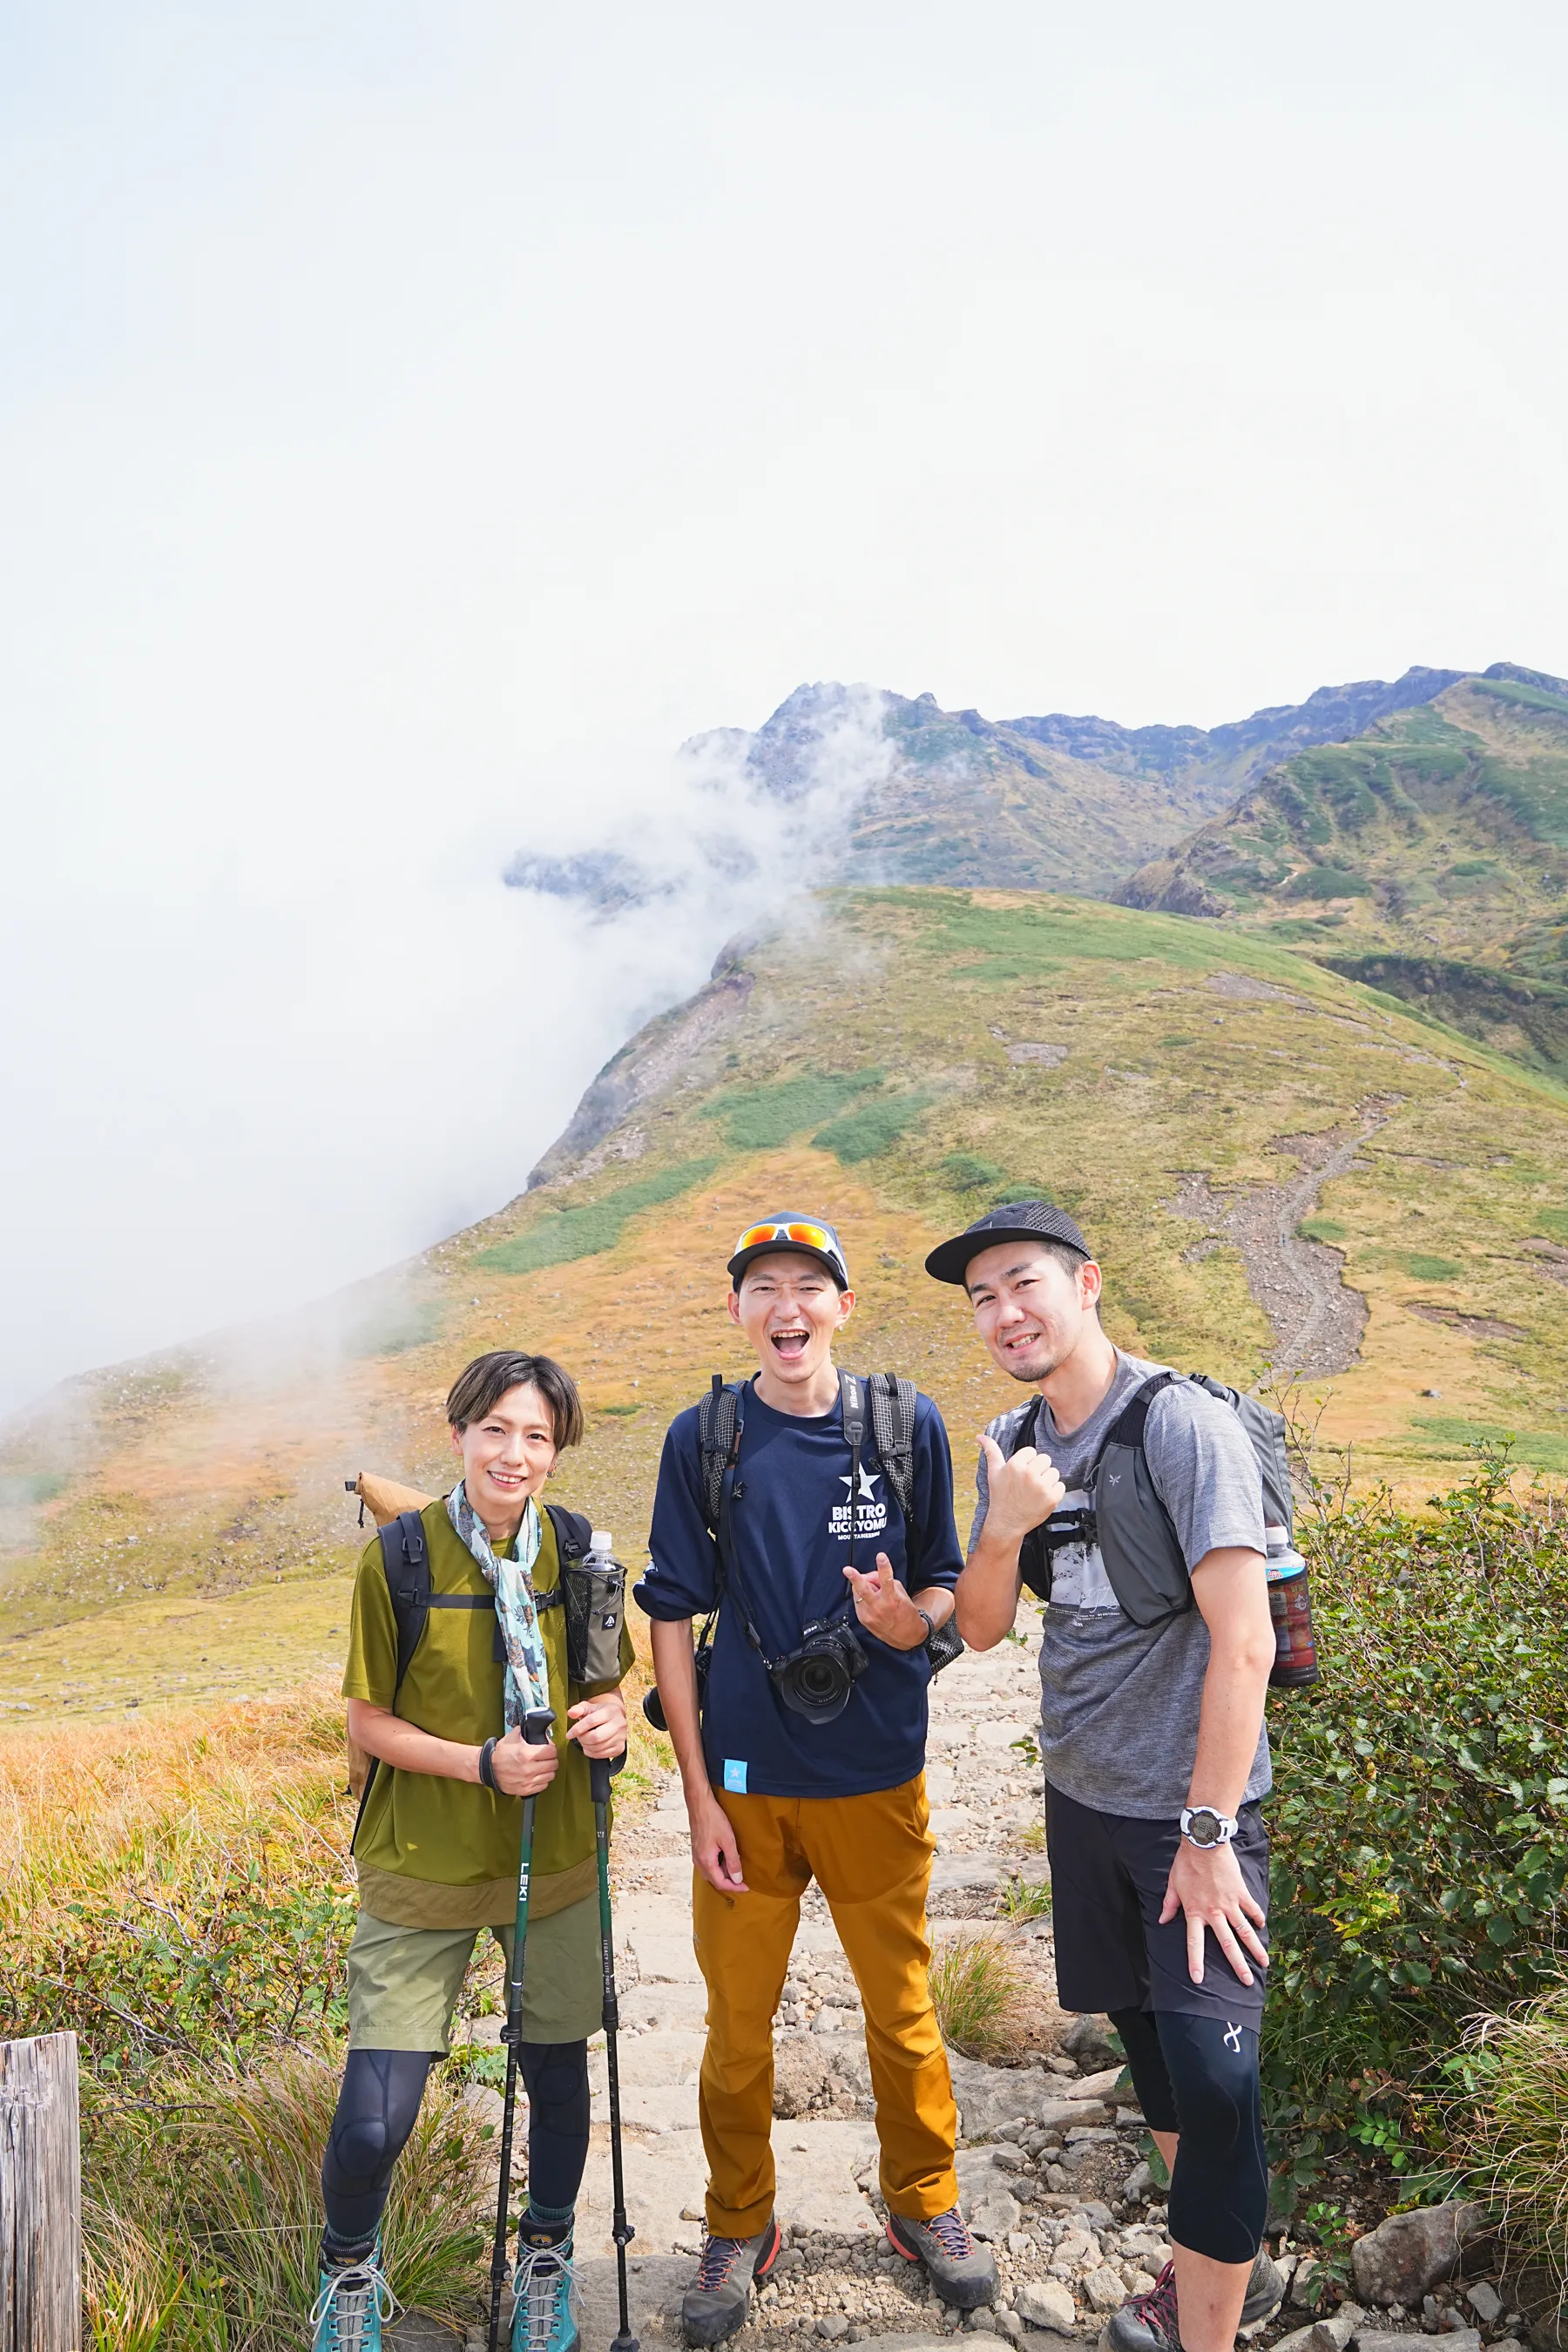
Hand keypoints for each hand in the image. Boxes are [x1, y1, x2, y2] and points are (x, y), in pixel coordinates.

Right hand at [489, 1724, 559, 1796]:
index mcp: (527, 1754)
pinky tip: (538, 1776)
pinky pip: (544, 1786)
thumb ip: (525, 1731)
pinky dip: (543, 1781)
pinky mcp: (526, 1790)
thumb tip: (538, 1730)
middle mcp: (529, 1769)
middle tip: (547, 1758)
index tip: (549, 1749)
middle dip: (552, 1759)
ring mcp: (528, 1781)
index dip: (552, 1748)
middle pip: (553, 1764)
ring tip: (543, 1767)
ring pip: (550, 1776)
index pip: (551, 1751)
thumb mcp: (512, 1737)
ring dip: (548, 1770)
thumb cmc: (501, 1753)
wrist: (488, 1769)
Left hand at [567, 1690, 628, 1758]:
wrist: (616, 1718)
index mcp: (610, 1711)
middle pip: (596, 1737)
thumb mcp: (589, 1707)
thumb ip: (579, 1709)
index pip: (591, 1721)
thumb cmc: (600, 1712)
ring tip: (584, 1740)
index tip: (569, 1734)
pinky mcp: (620, 1748)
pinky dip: (591, 1753)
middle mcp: (619, 1724)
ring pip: (598, 1748)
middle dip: (583, 1739)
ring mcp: (621, 1737)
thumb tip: (571, 1713)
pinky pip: (601, 1755)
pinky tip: (590, 1746)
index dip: (578, 1729)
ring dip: (586, 1746)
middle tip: (579, 1737)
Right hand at [689, 1787, 747, 1893]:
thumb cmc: (713, 1819)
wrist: (699, 1804)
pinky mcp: (697, 1849)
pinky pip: (708, 1864)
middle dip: (729, 1883)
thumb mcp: (728, 1840)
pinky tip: (727, 1860)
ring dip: (724, 1874)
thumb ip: (733, 1861)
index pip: (720, 1883)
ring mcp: (697, 1855)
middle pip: (715, 1880)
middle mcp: (699, 1861)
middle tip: (743, 1880)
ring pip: (711, 1873)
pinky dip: (718, 1867)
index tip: (746, 1887)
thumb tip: (737, 1879)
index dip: (734, 1887)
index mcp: (706, 1862)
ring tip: (737, 1869)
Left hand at [844, 1553, 926, 1648]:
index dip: (884, 1566)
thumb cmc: (906, 1613)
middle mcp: (879, 1607)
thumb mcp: (901, 1593)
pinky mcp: (863, 1620)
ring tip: (873, 1589)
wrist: (907, 1636)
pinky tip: (871, 1600)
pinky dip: (863, 1597)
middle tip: (847, 1569)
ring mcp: (869, 1615)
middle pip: (863, 1589)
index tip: (881, 1556)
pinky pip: (858, 1602)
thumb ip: (887, 1582)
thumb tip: (874, 1576)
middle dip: (855, 1578)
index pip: (887, 1579)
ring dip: (862, 1586)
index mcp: (891, 1599)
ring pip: (858, 1593)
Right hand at [977, 1432, 1065, 1543]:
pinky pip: (1061, 1486)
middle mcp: (1029, 1474)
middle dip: (1039, 1469)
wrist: (1006, 1523)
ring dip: (1047, 1480)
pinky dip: (1054, 1492)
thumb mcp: (993, 1472)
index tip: (1021, 1474)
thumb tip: (980, 1436)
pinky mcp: (1052, 1498)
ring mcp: (1041, 1487)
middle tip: (1029, 1483)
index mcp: (1015, 1465)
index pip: (1032, 1451)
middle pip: (1045, 1459)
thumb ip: (990, 1451)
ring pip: (1054, 1472)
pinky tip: (1041, 1498)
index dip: (1027, 1462)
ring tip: (1035, 1491)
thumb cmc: (1000, 1496)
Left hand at [1160, 1837, 1269, 1985]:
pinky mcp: (1241, 1893)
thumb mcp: (1173, 1884)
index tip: (1198, 1979)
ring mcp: (1230, 1903)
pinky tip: (1262, 1927)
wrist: (1204, 1842)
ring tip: (1264, 1964)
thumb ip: (1169, 1904)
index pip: (1194, 1943)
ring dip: (1255, 1948)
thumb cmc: (1186, 1863)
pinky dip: (1258, 1918)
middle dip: (1238, 1965)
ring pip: (1245, 1931)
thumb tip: (1162, 1919)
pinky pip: (1252, 1909)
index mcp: (1195, 1911)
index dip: (1195, 1962)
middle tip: (1247, 1982)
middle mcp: (1214, 1912)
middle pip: (1228, 1944)